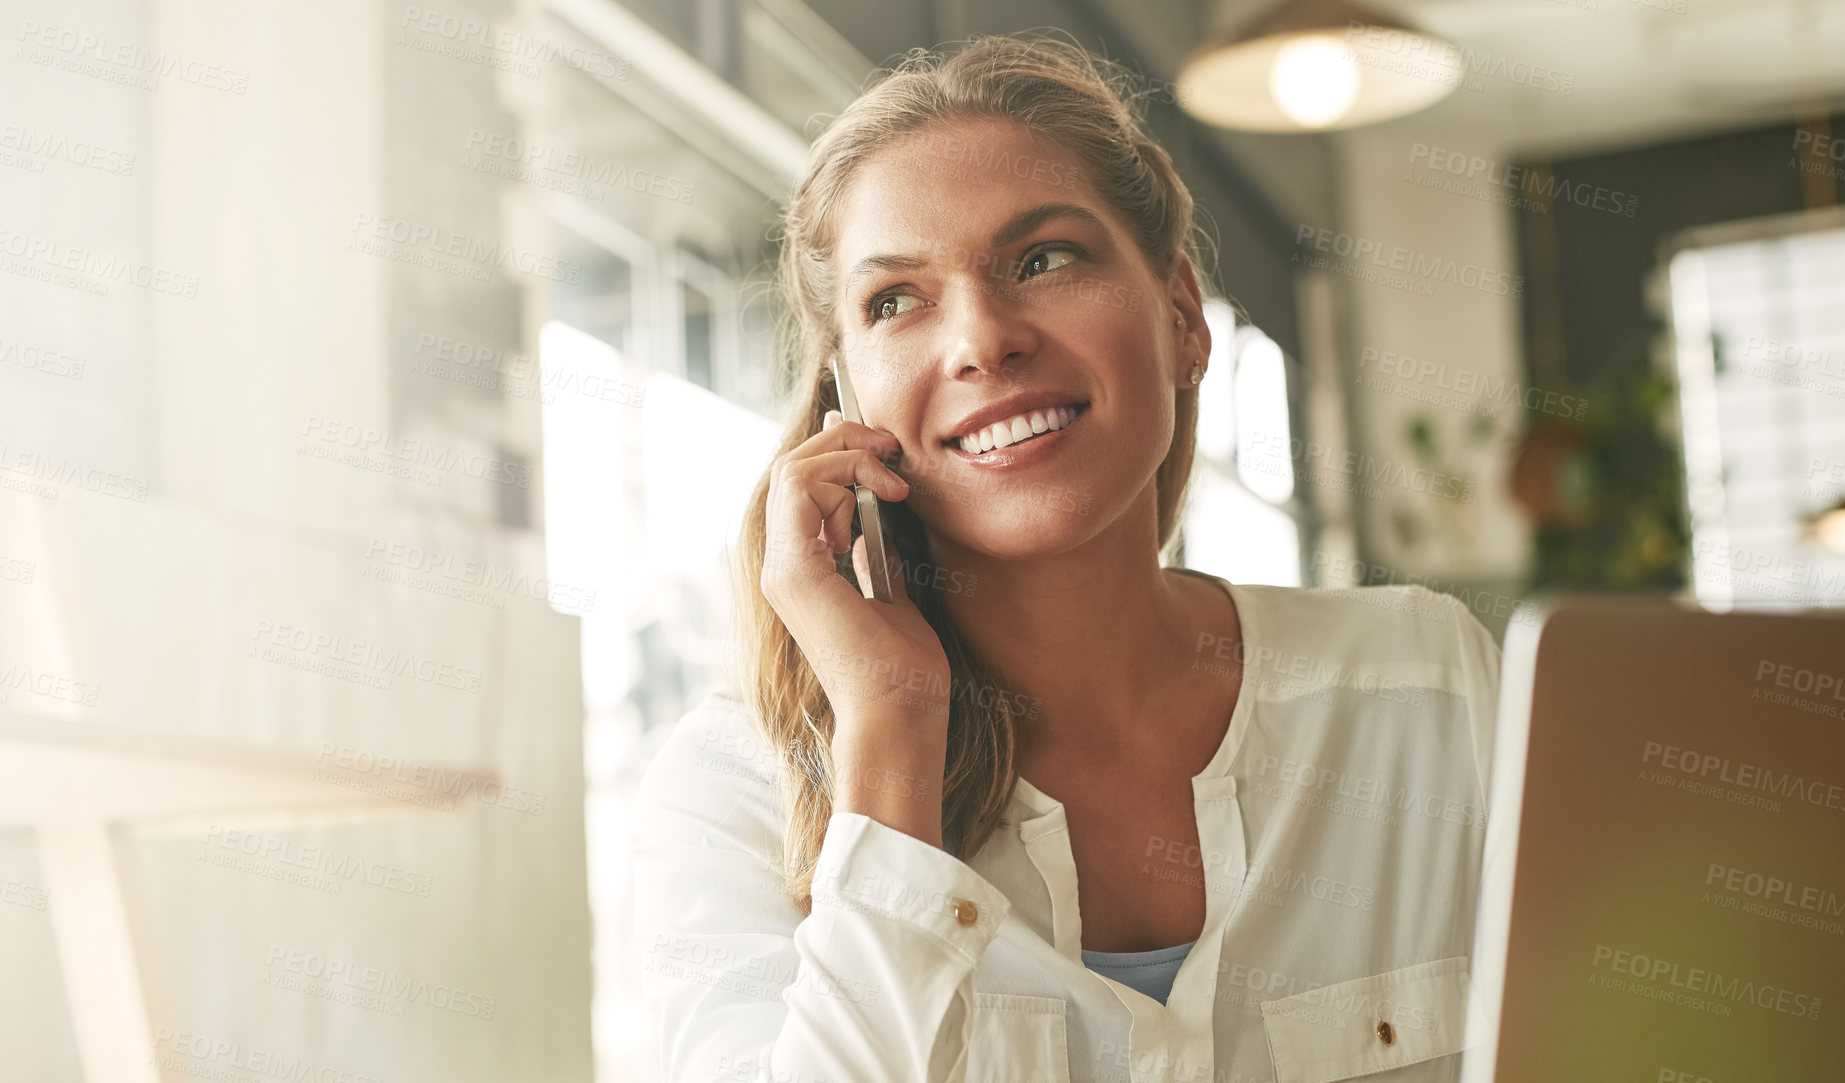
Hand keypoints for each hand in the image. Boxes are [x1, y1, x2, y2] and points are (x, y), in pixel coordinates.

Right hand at [759, 410, 952, 743]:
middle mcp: (781, 566)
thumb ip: (872, 559)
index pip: (798, 489)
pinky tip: (886, 494)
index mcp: (800, 572)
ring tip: (891, 471)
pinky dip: (845, 472)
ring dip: (846, 453)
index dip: (836, 452)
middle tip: (891, 446)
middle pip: (790, 469)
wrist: (899, 715)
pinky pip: (801, 488)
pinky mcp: (795, 570)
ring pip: (791, 469)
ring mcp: (782, 568)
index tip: (884, 449)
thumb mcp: (890, 596)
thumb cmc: (903, 671)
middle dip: (842, 440)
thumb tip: (870, 525)